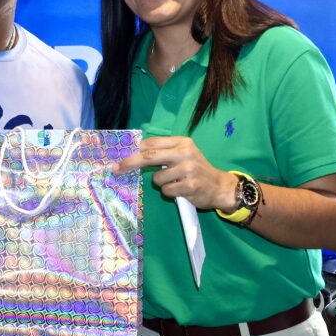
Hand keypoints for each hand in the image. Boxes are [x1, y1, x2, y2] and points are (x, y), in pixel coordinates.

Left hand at [114, 136, 235, 210]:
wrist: (220, 186)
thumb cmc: (197, 170)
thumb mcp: (184, 154)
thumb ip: (164, 152)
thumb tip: (135, 152)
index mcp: (182, 142)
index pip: (152, 144)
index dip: (134, 150)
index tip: (120, 157)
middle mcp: (185, 153)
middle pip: (149, 156)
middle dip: (130, 163)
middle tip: (115, 168)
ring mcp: (188, 169)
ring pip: (157, 179)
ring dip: (161, 184)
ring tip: (175, 183)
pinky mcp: (190, 185)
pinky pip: (166, 191)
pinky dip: (170, 193)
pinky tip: (181, 190)